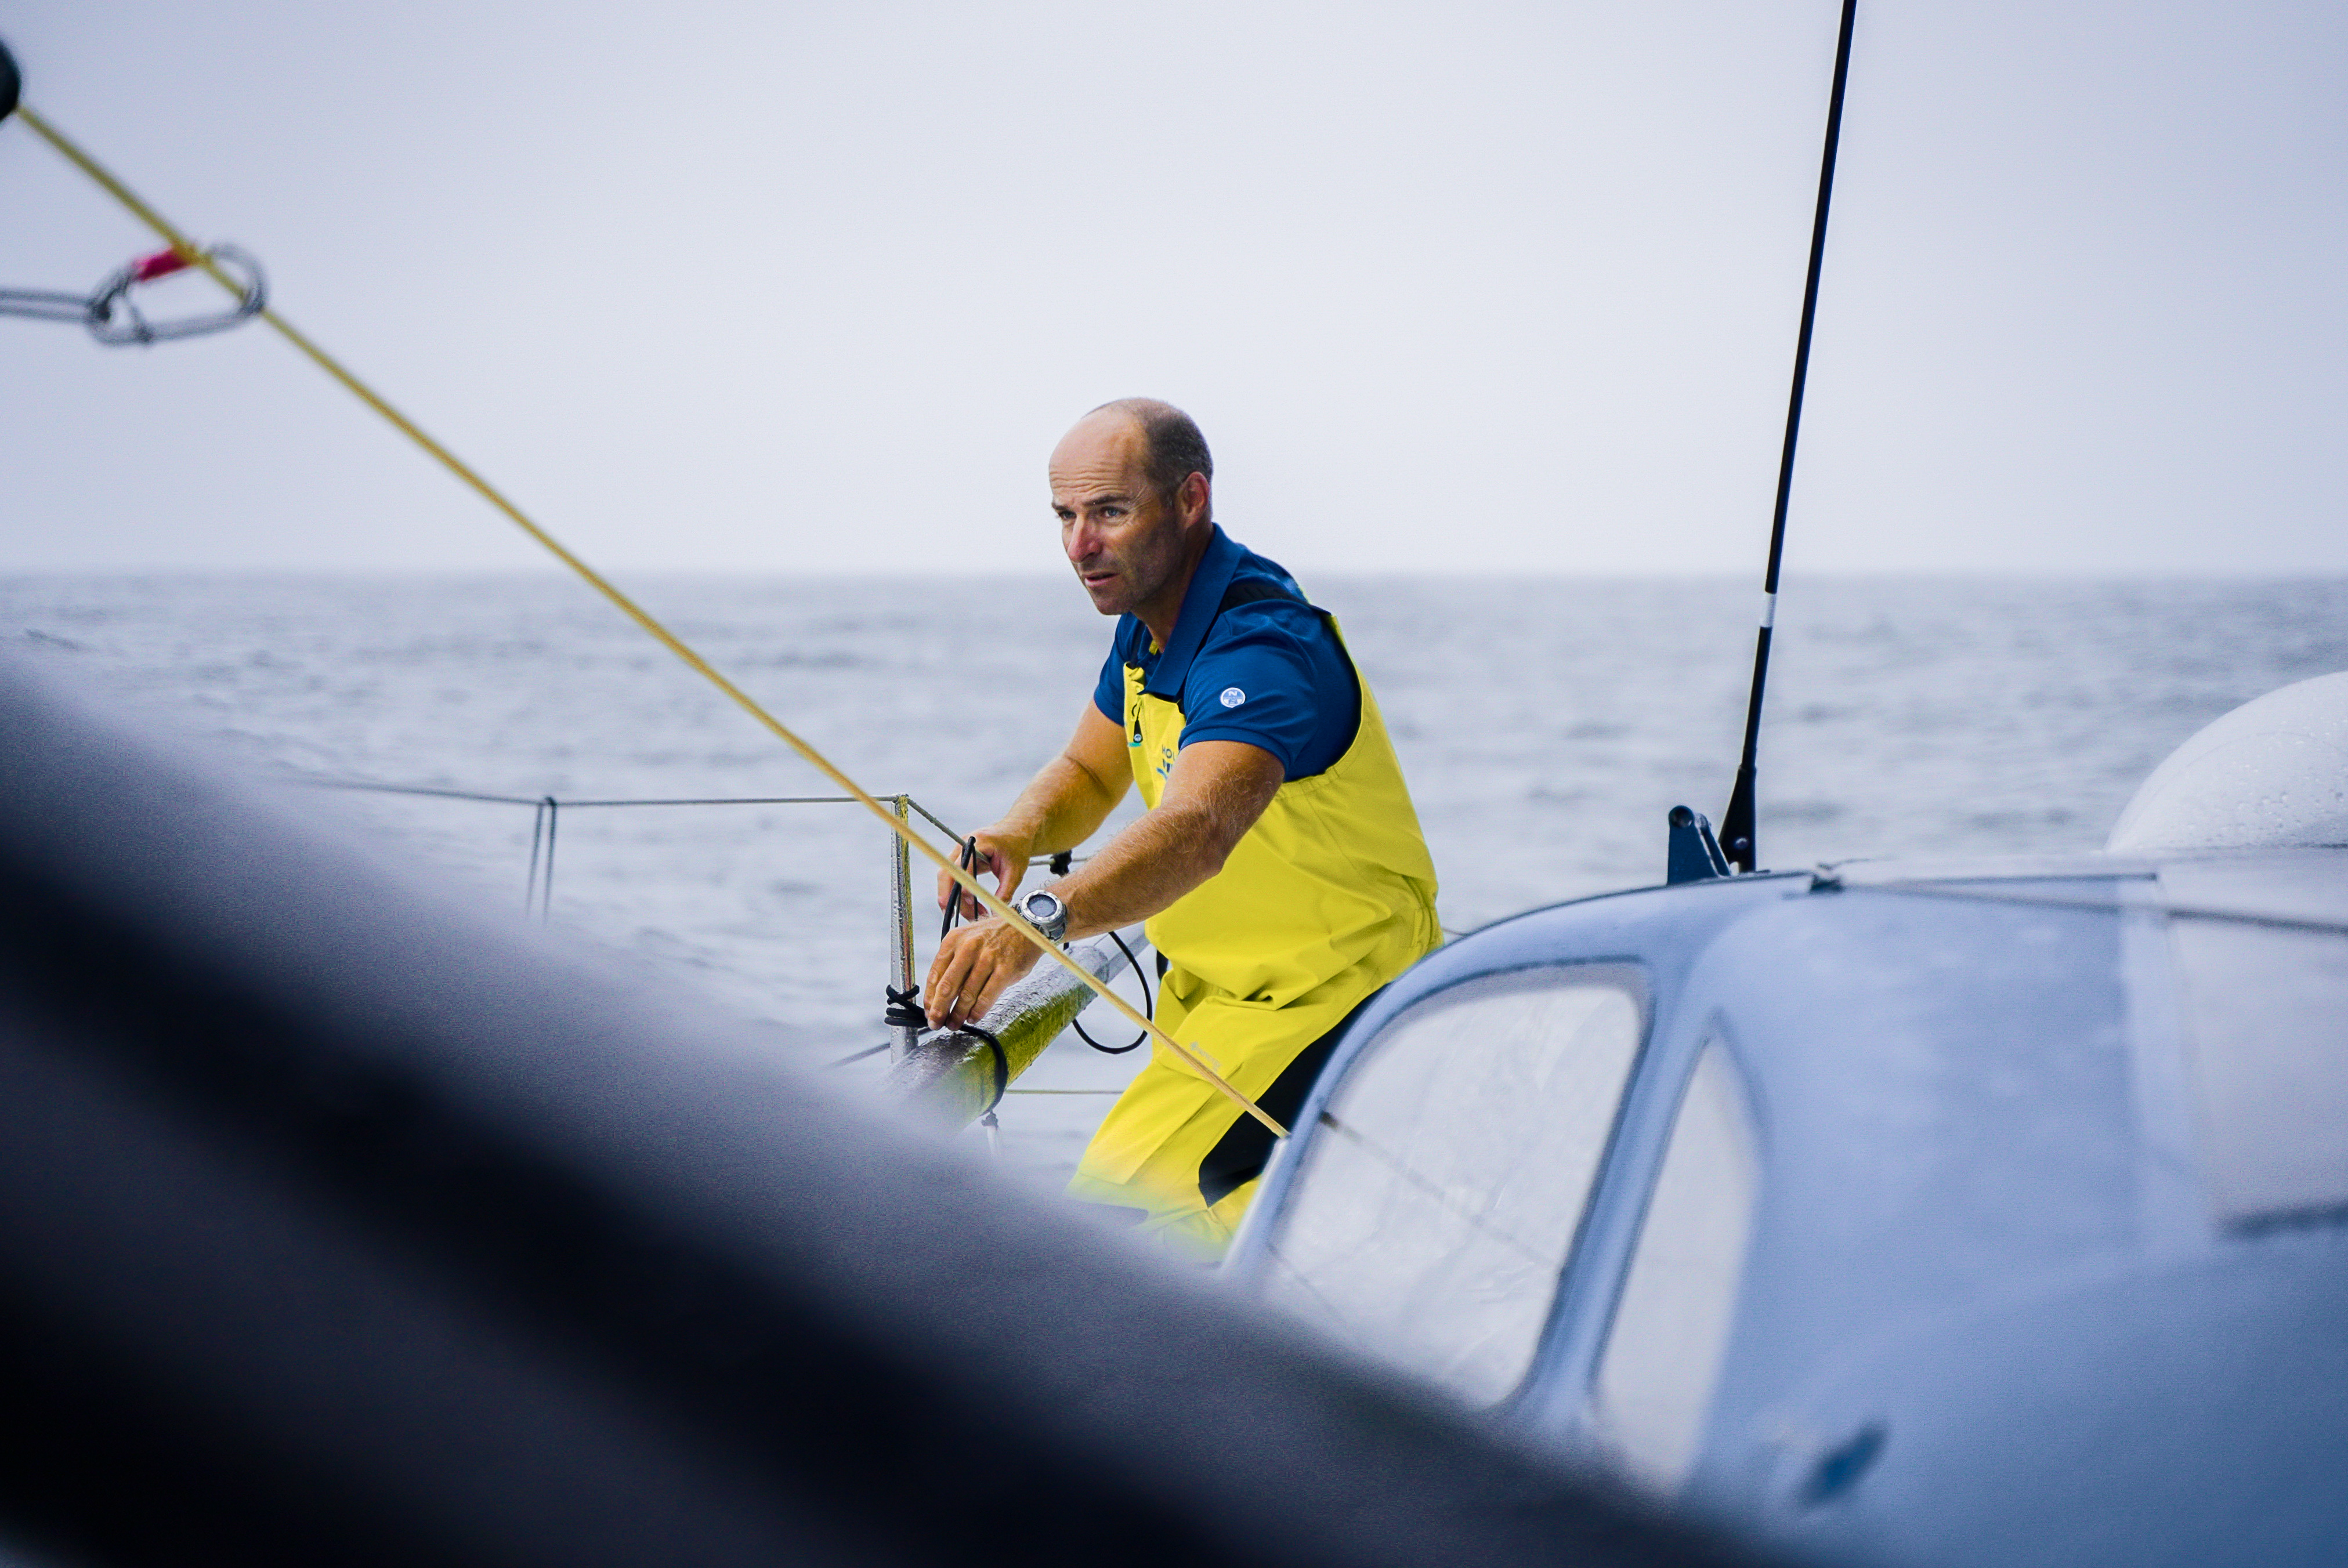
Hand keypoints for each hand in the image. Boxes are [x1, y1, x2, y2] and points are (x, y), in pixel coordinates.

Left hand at [923, 916, 1045, 1028]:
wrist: (1026, 925)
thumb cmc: (995, 935)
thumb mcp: (968, 939)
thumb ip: (953, 962)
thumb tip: (940, 993)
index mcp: (954, 940)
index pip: (935, 974)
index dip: (930, 997)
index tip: (929, 1010)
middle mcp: (968, 948)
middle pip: (947, 986)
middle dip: (939, 1010)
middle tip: (937, 1022)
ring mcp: (987, 959)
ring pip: (967, 995)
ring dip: (958, 1014)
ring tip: (955, 1023)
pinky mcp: (1005, 970)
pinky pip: (987, 997)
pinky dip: (978, 1011)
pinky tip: (973, 1017)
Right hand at [935, 828, 1029, 921]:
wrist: (1016, 832)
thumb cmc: (1016, 846)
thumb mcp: (1015, 871)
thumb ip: (1005, 892)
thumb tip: (995, 913)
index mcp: (979, 842)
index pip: (962, 865)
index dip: (960, 885)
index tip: (963, 903)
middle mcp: (964, 845)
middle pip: (947, 874)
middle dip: (952, 898)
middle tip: (964, 916)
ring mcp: (959, 851)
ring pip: (948, 879)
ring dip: (958, 899)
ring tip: (976, 914)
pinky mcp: (960, 859)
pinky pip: (954, 879)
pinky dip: (961, 894)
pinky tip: (973, 906)